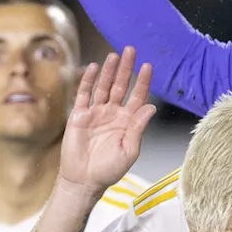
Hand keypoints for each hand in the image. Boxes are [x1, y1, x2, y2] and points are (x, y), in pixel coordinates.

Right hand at [58, 47, 154, 199]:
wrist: (83, 180)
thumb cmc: (108, 170)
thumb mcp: (129, 151)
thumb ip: (138, 128)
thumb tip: (151, 107)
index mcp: (128, 122)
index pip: (138, 96)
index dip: (143, 81)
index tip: (148, 66)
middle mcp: (113, 114)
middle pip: (121, 86)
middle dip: (126, 68)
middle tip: (131, 50)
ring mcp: (96, 113)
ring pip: (104, 87)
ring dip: (109, 71)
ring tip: (114, 55)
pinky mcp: (80, 115)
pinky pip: (84, 94)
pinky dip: (88, 81)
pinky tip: (94, 68)